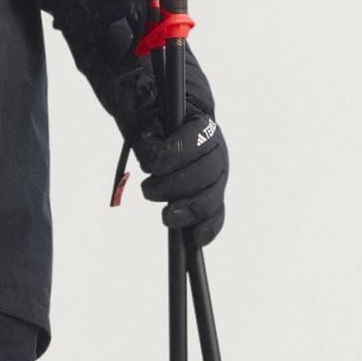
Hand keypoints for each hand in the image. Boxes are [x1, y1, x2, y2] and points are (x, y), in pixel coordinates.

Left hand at [132, 110, 227, 249]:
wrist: (160, 129)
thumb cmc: (152, 123)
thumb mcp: (145, 122)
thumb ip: (149, 138)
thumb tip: (153, 161)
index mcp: (201, 124)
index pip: (199, 137)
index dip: (178, 152)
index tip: (155, 164)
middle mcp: (216, 149)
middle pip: (208, 170)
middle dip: (177, 184)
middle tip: (148, 190)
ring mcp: (216, 174)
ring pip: (213, 195)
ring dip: (190, 209)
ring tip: (166, 216)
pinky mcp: (212, 195)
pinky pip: (216, 214)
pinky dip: (208, 227)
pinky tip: (197, 239)